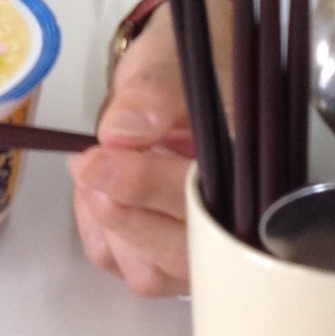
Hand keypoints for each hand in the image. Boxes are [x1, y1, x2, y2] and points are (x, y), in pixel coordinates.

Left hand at [67, 0, 232, 297]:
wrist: (175, 77)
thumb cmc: (185, 71)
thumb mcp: (169, 63)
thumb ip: (153, 93)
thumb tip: (124, 130)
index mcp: (248, 171)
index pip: (207, 203)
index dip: (149, 188)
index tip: (100, 160)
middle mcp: (230, 220)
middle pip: (180, 255)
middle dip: (124, 213)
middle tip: (87, 164)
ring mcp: (197, 244)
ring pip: (148, 272)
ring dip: (108, 224)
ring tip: (93, 169)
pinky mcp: (162, 252)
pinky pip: (122, 264)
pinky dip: (97, 231)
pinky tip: (94, 189)